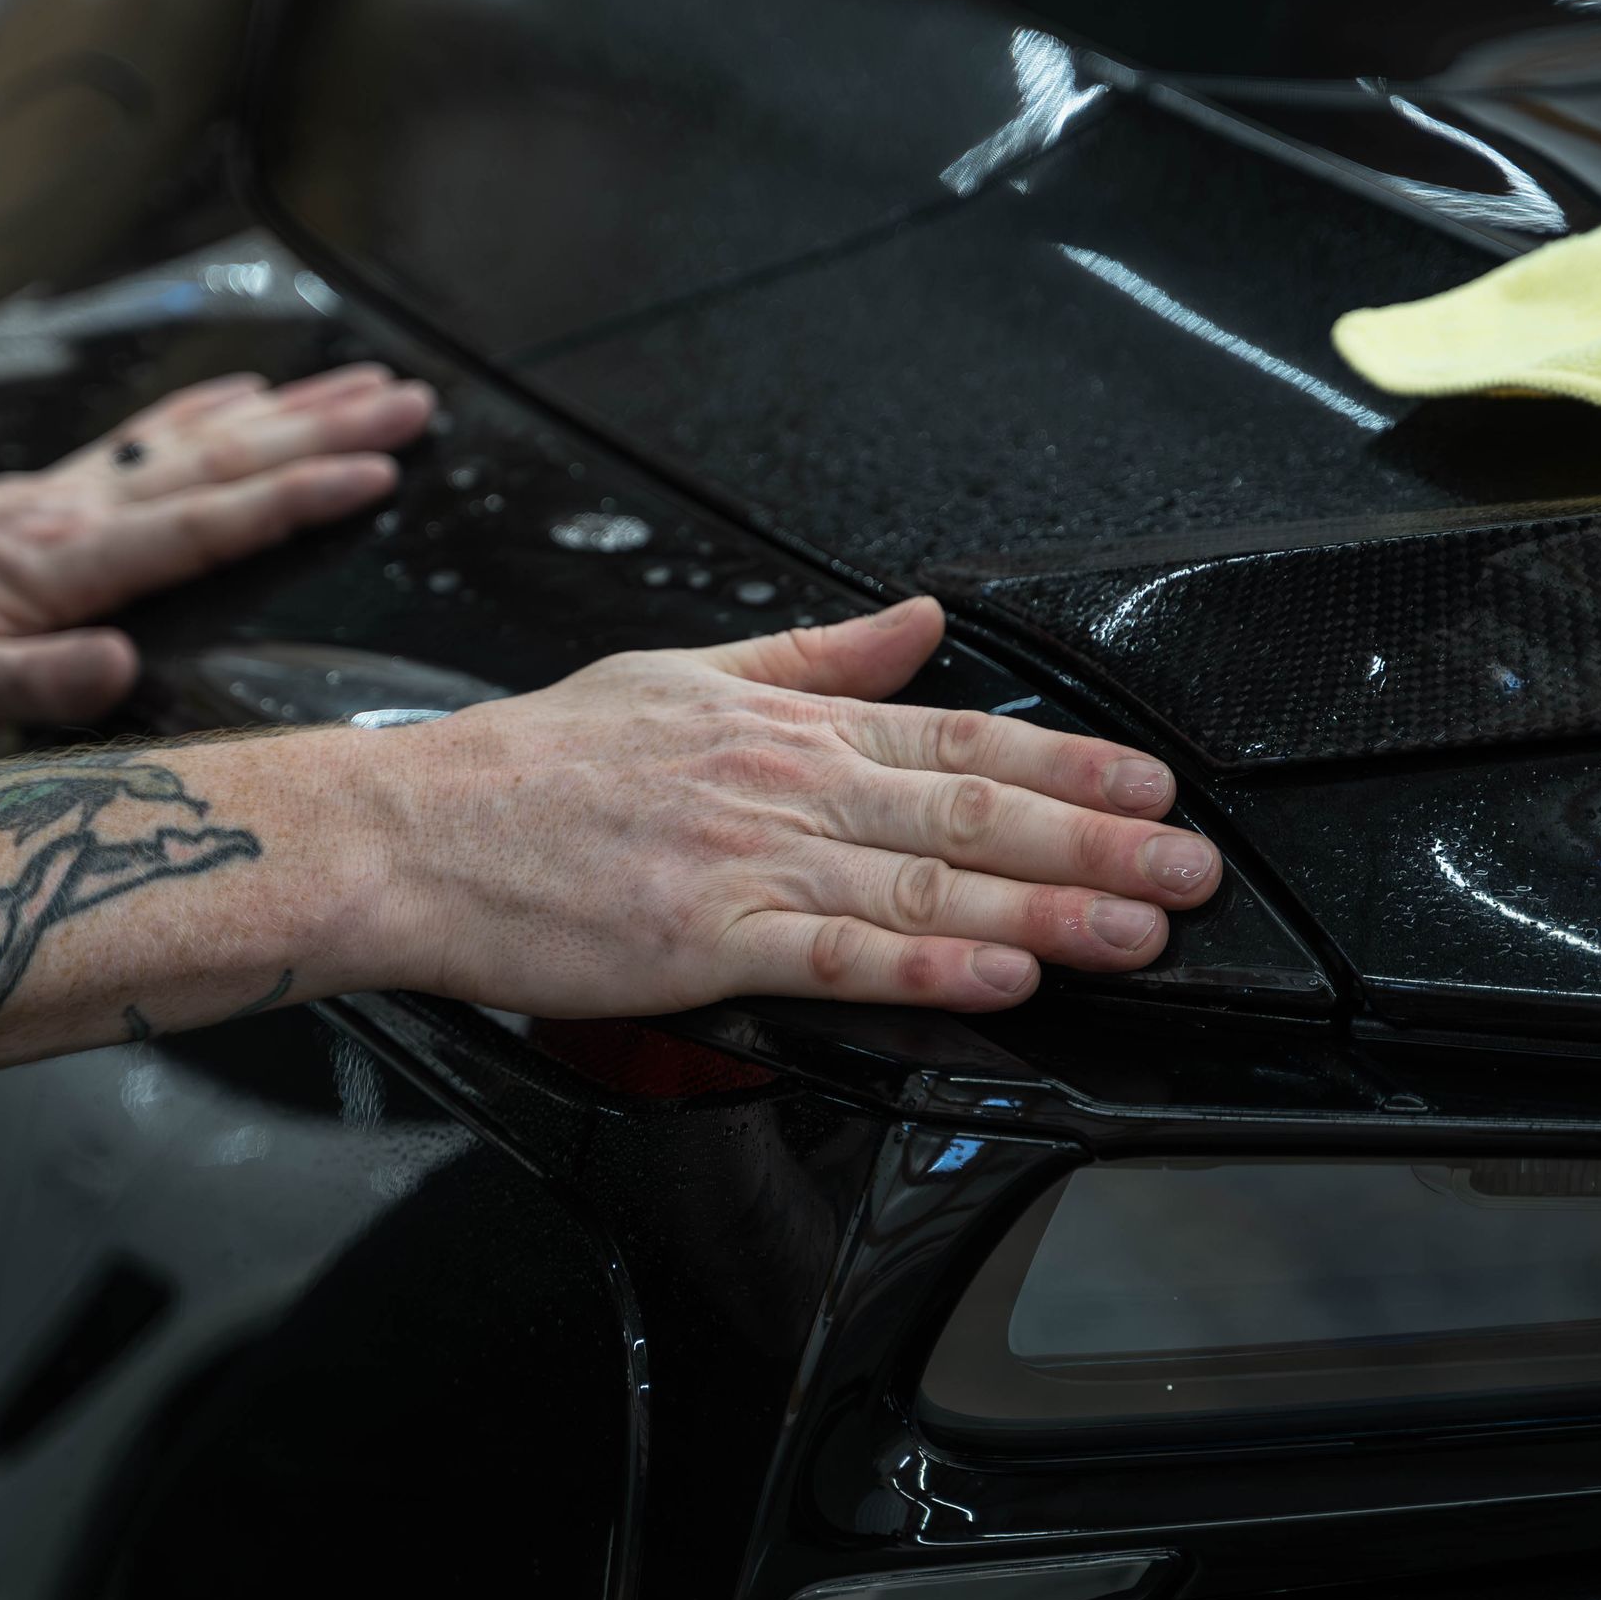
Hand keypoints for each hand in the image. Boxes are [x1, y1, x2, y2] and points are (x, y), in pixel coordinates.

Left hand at [0, 365, 434, 739]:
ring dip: (289, 408)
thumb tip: (120, 666)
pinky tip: (245, 392)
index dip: (298, 496)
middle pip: (226, 457)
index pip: (210, 522)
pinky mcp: (47, 492)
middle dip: (327, 428)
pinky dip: (206, 408)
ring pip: (199, 435)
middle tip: (410, 400)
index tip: (377, 473)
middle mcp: (78, 509)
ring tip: (362, 383)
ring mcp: (65, 492)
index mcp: (70, 562)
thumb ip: (37, 681)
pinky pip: (147, 435)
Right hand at [381, 597, 1222, 1015]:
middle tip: (1190, 868)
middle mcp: (784, 784)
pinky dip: (931, 969)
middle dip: (1096, 843)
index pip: (958, 739)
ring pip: (926, 887)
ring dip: (1046, 911)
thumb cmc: (533, 765)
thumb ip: (816, 656)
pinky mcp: (707, 940)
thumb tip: (919, 621)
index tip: (1151, 787)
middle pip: (969, 815)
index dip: (1068, 766)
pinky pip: (841, 957)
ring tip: (1138, 930)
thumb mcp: (684, 670)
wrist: (410, 830)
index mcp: (783, 724)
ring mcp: (749, 862)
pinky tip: (1005, 977)